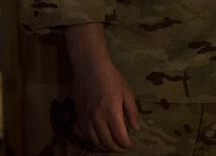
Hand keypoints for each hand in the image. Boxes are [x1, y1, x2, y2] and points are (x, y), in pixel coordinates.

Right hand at [66, 25, 139, 150]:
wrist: (89, 67)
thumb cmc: (111, 77)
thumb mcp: (127, 92)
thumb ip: (132, 112)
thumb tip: (136, 128)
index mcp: (112, 112)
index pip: (120, 137)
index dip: (126, 144)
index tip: (130, 144)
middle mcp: (98, 119)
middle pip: (107, 142)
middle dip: (116, 148)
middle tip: (122, 147)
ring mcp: (86, 118)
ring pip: (94, 141)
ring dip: (104, 146)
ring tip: (111, 145)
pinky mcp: (79, 115)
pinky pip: (85, 134)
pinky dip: (93, 140)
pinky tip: (98, 138)